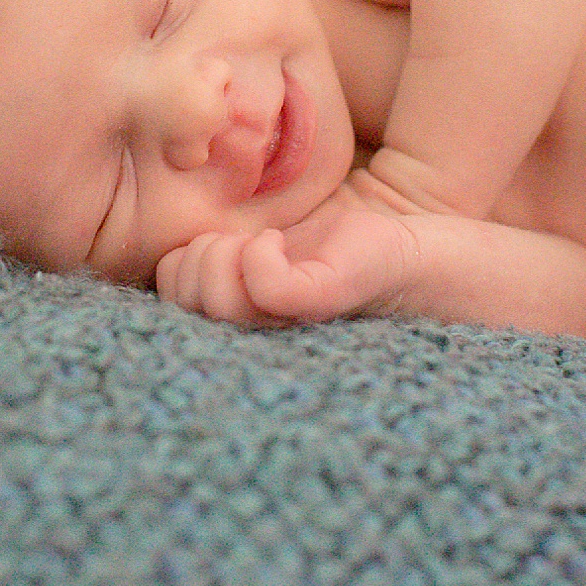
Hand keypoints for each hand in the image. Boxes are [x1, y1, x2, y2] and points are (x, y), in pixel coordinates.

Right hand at [154, 201, 420, 328]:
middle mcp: (257, 343)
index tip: (221, 250)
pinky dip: (261, 252)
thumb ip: (215, 262)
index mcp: (237, 328)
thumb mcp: (260, 254)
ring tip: (267, 245)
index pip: (167, 300)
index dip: (179, 270)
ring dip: (228, 252)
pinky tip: (283, 243)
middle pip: (181, 298)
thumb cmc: (337, 255)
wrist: (417, 254)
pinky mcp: (318, 302)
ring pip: (214, 295)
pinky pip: (261, 282)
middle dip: (199, 257)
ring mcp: (287, 327)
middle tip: (244, 244)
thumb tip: (168, 257)